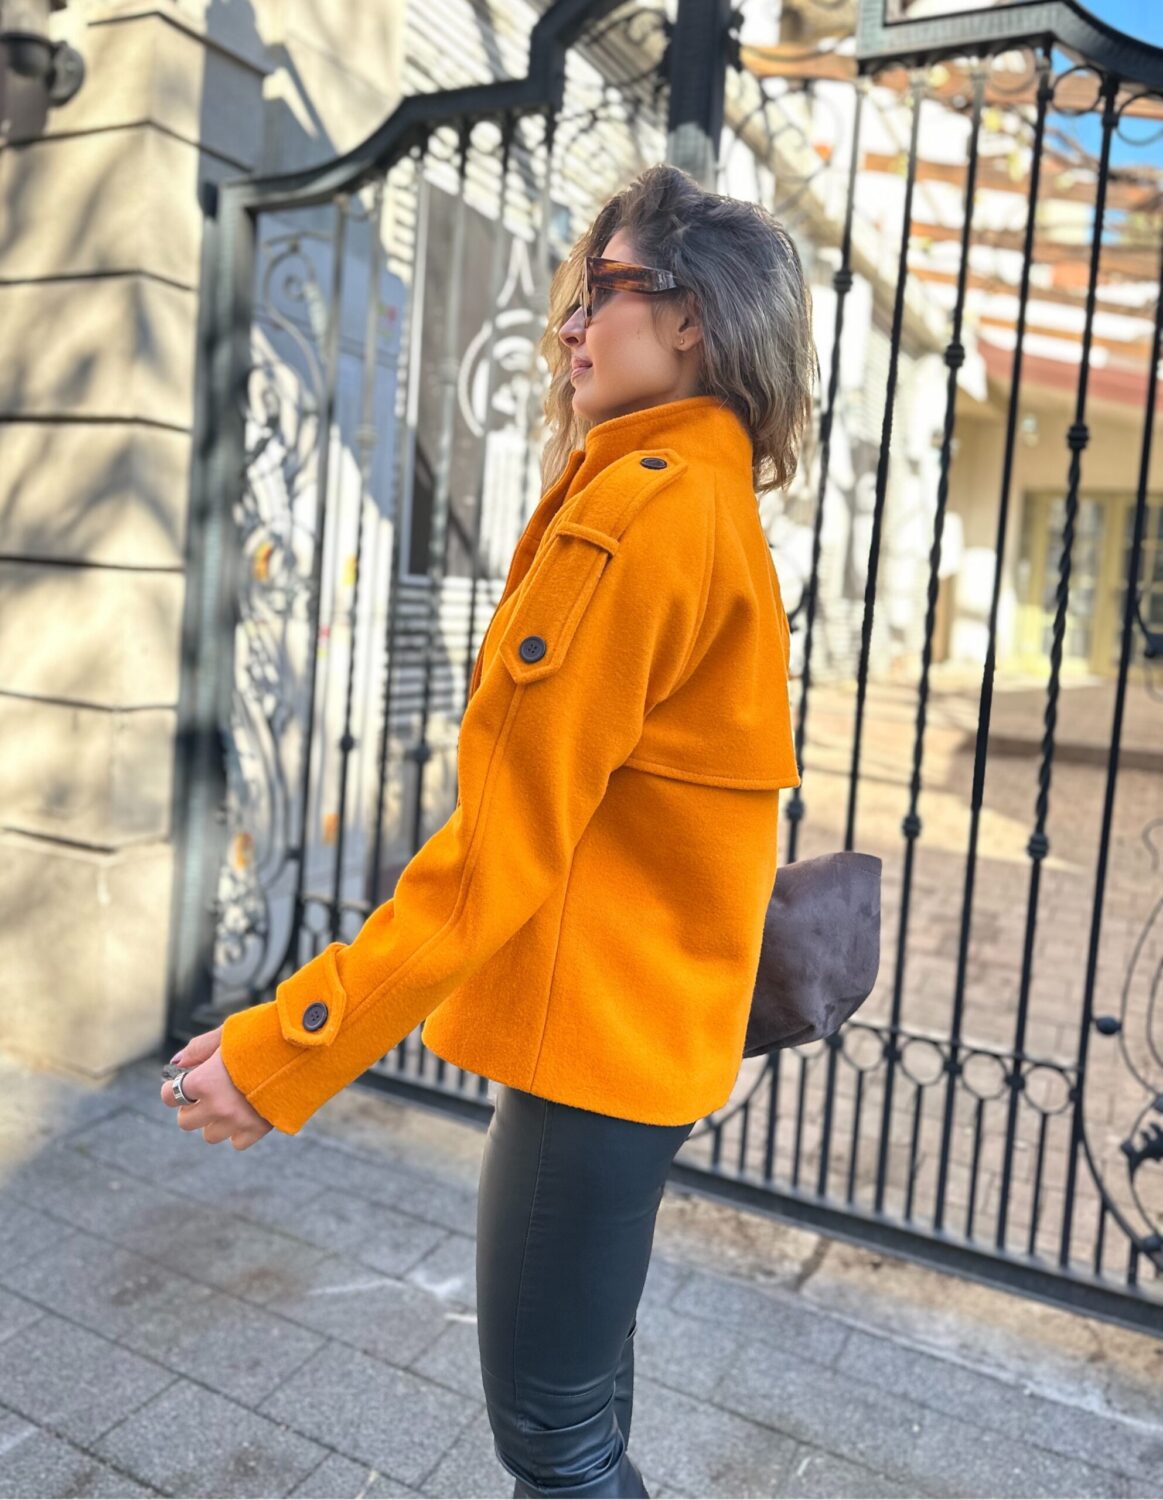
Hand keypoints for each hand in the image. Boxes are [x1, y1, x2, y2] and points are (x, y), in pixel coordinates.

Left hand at [161, 1025, 273, 1149]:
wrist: (304, 1048)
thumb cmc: (264, 1034)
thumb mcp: (228, 1032)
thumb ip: (199, 1048)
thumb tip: (177, 1063)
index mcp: (204, 1080)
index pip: (170, 1096)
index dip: (173, 1088)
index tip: (183, 1082)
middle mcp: (216, 1105)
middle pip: (185, 1121)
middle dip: (191, 1107)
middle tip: (205, 1095)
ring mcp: (237, 1120)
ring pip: (209, 1135)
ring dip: (214, 1121)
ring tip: (229, 1103)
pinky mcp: (258, 1129)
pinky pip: (236, 1142)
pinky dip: (237, 1131)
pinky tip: (246, 1113)